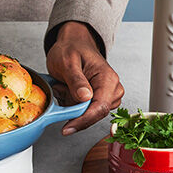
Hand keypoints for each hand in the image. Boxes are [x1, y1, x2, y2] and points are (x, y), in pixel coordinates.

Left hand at [46, 21, 123, 135]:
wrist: (72, 44)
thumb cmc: (71, 49)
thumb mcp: (68, 61)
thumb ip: (76, 80)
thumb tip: (85, 98)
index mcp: (108, 79)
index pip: (100, 107)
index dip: (83, 120)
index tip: (67, 128)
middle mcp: (112, 90)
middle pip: (94, 114)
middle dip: (73, 107)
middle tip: (61, 86)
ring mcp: (106, 96)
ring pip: (87, 114)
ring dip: (70, 104)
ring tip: (63, 84)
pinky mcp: (98, 100)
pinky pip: (83, 111)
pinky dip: (70, 103)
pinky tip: (66, 89)